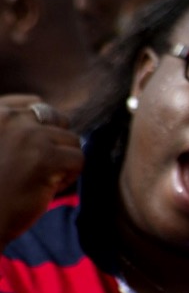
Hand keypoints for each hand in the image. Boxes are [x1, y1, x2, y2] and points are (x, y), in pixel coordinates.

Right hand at [0, 97, 83, 245]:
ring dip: (63, 162)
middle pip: (57, 119)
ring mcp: (26, 135)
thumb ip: (15, 129)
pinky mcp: (44, 156)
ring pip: (72, 140)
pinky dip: (68, 177)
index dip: (45, 127)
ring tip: (38, 180)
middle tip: (36, 169)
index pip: (34, 102)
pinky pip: (78, 159)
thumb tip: (51, 115)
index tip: (32, 151)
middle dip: (55, 144)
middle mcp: (6, 117)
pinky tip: (45, 189)